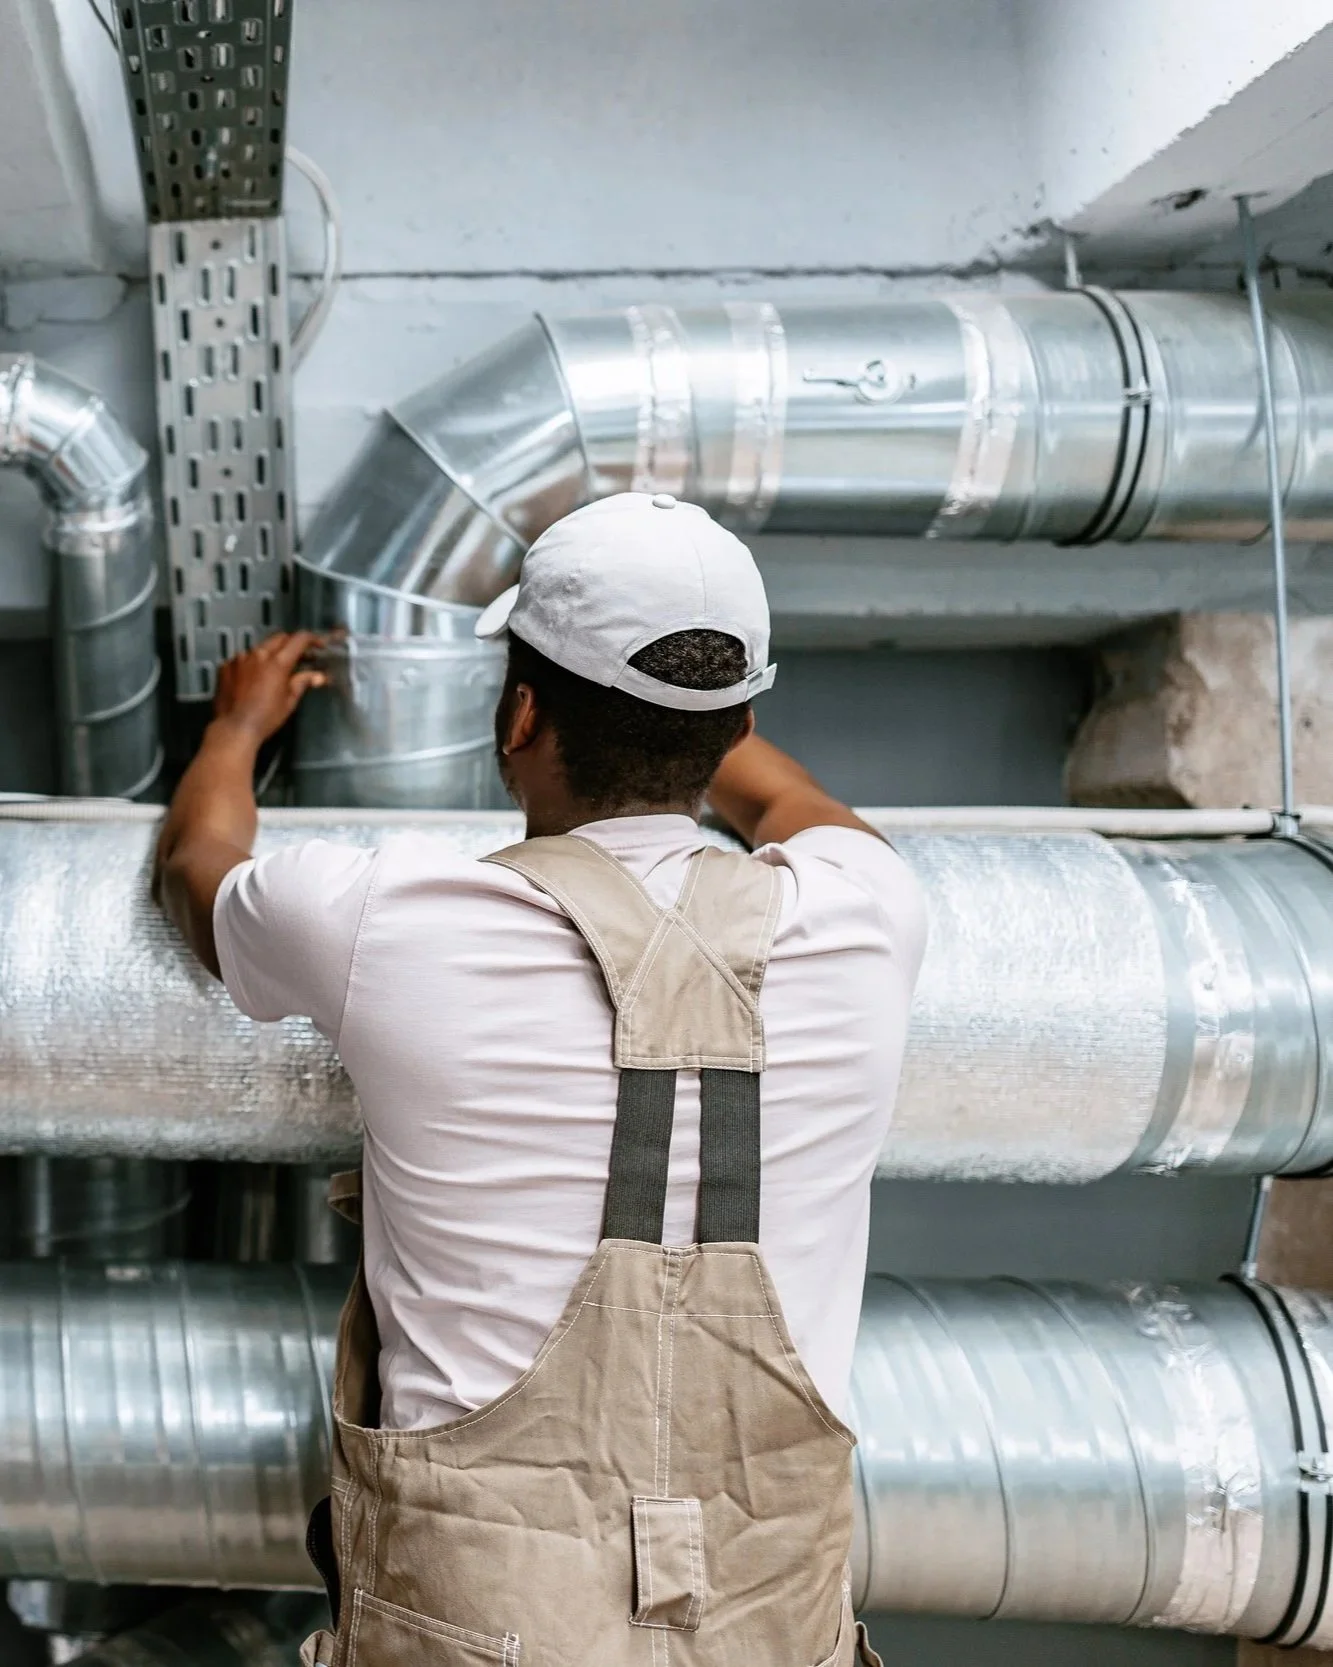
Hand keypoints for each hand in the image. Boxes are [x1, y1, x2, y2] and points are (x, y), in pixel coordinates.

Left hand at [211, 631, 327, 746]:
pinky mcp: (225, 666)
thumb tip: (318, 676)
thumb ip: (303, 682)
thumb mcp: (289, 701)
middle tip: (299, 657)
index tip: (318, 645)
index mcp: (278, 662)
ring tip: (273, 670)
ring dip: (270, 654)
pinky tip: (252, 679)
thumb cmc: (265, 718)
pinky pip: (242, 659)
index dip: (312, 639)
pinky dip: (251, 664)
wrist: (233, 729)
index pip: (299, 639)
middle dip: (291, 644)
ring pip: (260, 648)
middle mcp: (258, 654)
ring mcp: (239, 658)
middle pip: (279, 638)